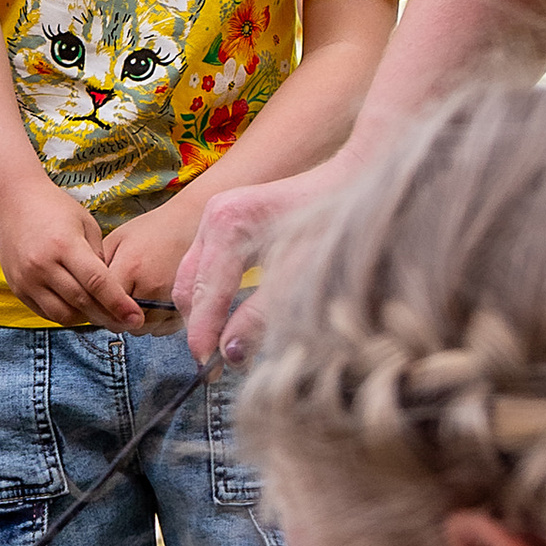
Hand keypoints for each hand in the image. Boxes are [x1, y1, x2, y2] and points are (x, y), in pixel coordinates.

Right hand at [0, 180, 144, 329]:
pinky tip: (76, 304)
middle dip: (107, 316)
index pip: (97, 282)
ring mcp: (27, 279)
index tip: (136, 318)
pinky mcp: (17, 288)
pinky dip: (65, 313)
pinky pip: (46, 313)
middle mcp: (43, 265)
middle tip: (124, 321)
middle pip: (82, 303)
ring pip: (63, 315)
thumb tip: (112, 291)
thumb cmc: (55, 209)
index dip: (119, 303)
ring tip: (98, 309)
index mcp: (65, 245)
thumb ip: (99, 258)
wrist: (14, 202)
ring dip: (85, 317)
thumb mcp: (86, 225)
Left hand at [98, 198, 202, 323]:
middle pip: (121, 322)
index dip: (96, 306)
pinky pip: (162, 329)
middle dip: (114, 315)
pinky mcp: (185, 307)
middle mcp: (152, 287)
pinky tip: (151, 305)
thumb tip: (84, 290)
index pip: (103, 305)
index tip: (95, 303)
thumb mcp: (118, 239)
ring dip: (134, 321)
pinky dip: (154, 322)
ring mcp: (171, 299)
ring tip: (135, 300)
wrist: (190, 224)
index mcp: (131, 268)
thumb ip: (98, 266)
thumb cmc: (154, 230)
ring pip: (142, 329)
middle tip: (116, 301)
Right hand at [172, 162, 340, 361]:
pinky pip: (202, 265)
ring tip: (220, 346)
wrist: (357, 175)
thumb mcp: (301, 275)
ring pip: (191, 276)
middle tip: (213, 365)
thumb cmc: (337, 220)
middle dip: (197, 327)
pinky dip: (209, 293)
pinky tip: (227, 315)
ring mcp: (214, 214)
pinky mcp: (223, 219)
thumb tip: (230, 354)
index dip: (202, 336)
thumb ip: (261, 316)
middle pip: (188, 286)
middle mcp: (212, 216)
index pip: (204, 294)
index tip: (207, 370)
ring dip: (202, 312)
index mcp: (228, 224)